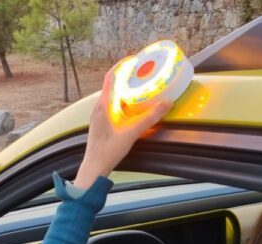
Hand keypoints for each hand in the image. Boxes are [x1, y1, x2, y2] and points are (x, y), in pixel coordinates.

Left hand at [74, 64, 171, 188]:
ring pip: (112, 95)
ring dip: (124, 89)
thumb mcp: (132, 132)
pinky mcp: (101, 122)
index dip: (122, 66)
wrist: (94, 167)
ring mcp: (99, 114)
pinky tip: (132, 106)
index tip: (134, 59)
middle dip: (127, 76)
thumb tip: (167, 103)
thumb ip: (150, 117)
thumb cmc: (108, 150)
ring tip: (139, 85)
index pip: (110, 77)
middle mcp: (99, 106)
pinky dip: (123, 100)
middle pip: (112, 84)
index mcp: (104, 104)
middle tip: (142, 71)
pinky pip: (112, 105)